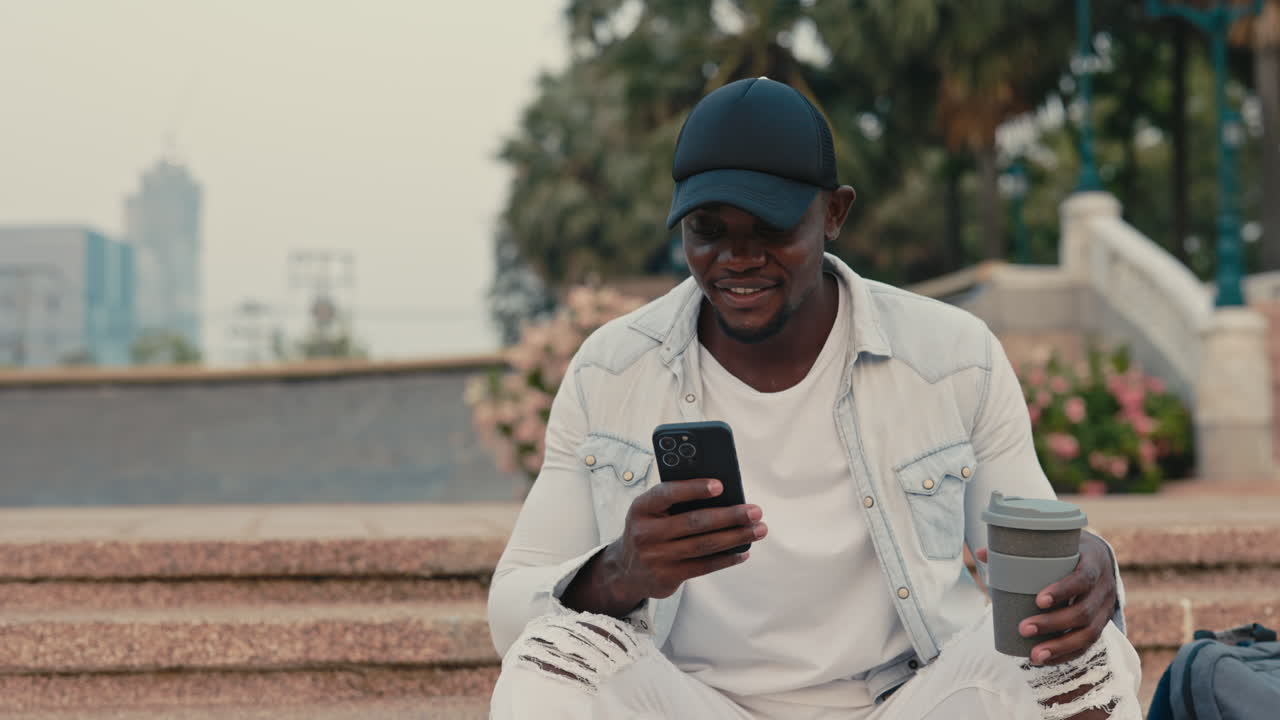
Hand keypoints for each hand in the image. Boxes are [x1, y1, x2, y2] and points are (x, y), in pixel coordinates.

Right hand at [562, 477, 764, 615]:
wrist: (626, 569)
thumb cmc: (649, 529)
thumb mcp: (651, 511)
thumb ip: (675, 501)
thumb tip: (723, 496)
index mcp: (641, 508)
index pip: (667, 493)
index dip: (693, 489)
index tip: (720, 485)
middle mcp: (645, 532)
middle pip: (695, 522)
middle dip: (730, 516)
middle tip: (755, 511)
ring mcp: (656, 557)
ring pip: (704, 545)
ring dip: (735, 537)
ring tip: (758, 530)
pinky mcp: (667, 577)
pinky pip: (703, 566)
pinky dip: (727, 558)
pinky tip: (743, 551)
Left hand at [976, 532, 1117, 665]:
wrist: (1100, 559)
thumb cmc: (1069, 550)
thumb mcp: (1054, 544)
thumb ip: (1021, 548)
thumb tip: (981, 553)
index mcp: (1094, 562)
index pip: (1082, 579)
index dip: (1063, 591)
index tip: (1038, 600)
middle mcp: (1104, 589)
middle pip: (1083, 612)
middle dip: (1053, 624)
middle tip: (1023, 628)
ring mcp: (1105, 609)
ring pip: (1088, 634)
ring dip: (1060, 647)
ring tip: (1033, 656)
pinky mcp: (1100, 625)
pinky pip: (1087, 645)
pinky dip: (1066, 655)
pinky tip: (1045, 661)